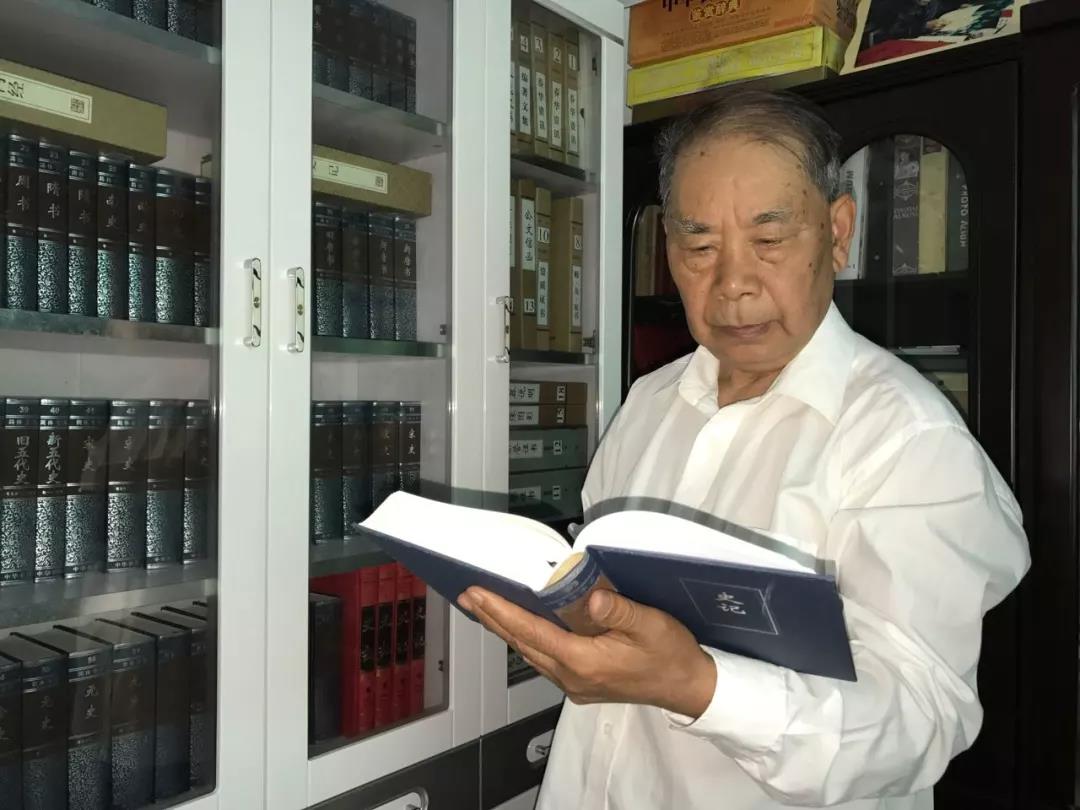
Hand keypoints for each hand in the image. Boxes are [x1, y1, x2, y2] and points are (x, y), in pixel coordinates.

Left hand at [459, 586, 716, 717]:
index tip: (477, 594)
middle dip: (493, 617)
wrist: (687, 686)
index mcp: (584, 661)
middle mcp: (571, 677)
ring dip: (506, 629)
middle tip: (468, 595)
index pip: (530, 631)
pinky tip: (521, 626)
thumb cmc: (670, 653)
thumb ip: (618, 609)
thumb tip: (590, 596)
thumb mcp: (650, 624)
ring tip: (485, 607)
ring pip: (529, 653)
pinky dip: (526, 639)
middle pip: (521, 643)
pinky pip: (543, 659)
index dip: (500, 611)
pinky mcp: (581, 684)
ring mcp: (574, 684)